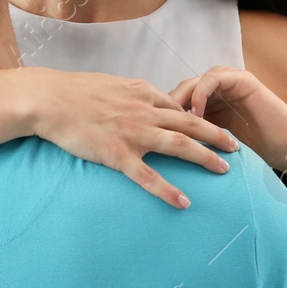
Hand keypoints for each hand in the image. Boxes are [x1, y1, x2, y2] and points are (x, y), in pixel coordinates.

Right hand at [24, 68, 240, 208]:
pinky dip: (168, 190)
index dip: (201, 116)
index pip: (179, 106)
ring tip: (224, 169)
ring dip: (205, 157)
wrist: (50, 99)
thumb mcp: (111, 84)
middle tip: (236, 146)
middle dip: (216, 135)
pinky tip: (184, 202)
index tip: (216, 127)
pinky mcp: (117, 154)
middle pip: (190, 122)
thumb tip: (145, 98)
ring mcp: (133, 133)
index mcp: (142, 93)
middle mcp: (143, 111)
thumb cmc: (75, 91)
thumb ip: (132, 94)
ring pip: (179, 145)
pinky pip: (148, 176)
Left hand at [167, 66, 286, 167]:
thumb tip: (159, 154)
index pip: (175, 100)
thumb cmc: (252, 150)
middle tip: (155, 124)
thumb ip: (192, 139)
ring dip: (181, 99)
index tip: (150, 132)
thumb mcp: (213, 144)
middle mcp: (216, 88)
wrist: (286, 146)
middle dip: (166, 106)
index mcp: (208, 101)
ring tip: (173, 120)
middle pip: (181, 90)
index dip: (161, 114)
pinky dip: (200, 95)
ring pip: (194, 82)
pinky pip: (213, 80)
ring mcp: (229, 81)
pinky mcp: (241, 79)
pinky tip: (194, 115)